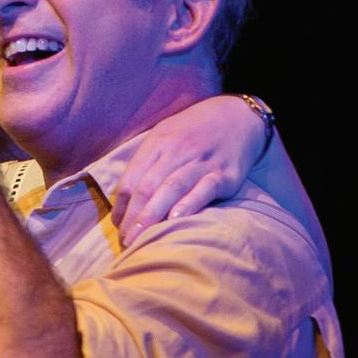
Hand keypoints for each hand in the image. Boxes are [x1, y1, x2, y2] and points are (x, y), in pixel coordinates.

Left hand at [111, 93, 269, 243]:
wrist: (240, 116)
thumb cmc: (193, 133)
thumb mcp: (164, 137)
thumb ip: (145, 165)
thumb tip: (123, 202)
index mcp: (157, 144)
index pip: (130, 180)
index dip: (120, 208)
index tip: (118, 227)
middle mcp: (177, 151)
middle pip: (147, 188)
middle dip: (132, 217)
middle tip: (125, 241)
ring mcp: (202, 162)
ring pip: (171, 189)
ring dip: (152, 216)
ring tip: (140, 238)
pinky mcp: (225, 174)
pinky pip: (205, 189)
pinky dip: (189, 204)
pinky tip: (175, 218)